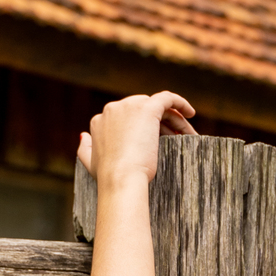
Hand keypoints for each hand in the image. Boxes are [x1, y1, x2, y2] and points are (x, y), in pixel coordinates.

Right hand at [77, 91, 195, 190]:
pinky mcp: (147, 108)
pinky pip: (167, 98)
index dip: (143, 129)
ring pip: (157, 106)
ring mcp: (130, 106)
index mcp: (100, 120)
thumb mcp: (90, 163)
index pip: (126, 118)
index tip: (157, 142)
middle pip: (142, 110)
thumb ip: (85, 148)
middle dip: (160, 122)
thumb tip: (84, 135)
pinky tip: (191, 113)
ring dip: (173, 119)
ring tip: (187, 134)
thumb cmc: (108, 178)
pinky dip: (179, 102)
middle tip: (176, 138)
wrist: (120, 178)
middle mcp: (113, 108)